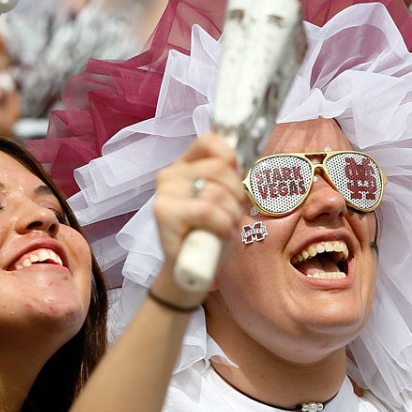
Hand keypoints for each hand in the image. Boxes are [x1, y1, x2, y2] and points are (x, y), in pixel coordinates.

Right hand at [152, 134, 244, 298]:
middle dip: (237, 194)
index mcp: (185, 165)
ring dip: (232, 214)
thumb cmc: (210, 233)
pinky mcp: (164, 214)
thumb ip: (229, 178)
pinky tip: (223, 235)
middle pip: (220, 168)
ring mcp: (164, 194)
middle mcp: (170, 174)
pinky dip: (224, 224)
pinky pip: (207, 210)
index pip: (209, 141)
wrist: (190, 271)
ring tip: (227, 228)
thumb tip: (246, 161)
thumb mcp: (224, 199)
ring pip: (216, 191)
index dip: (231, 156)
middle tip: (235, 213)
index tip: (238, 176)